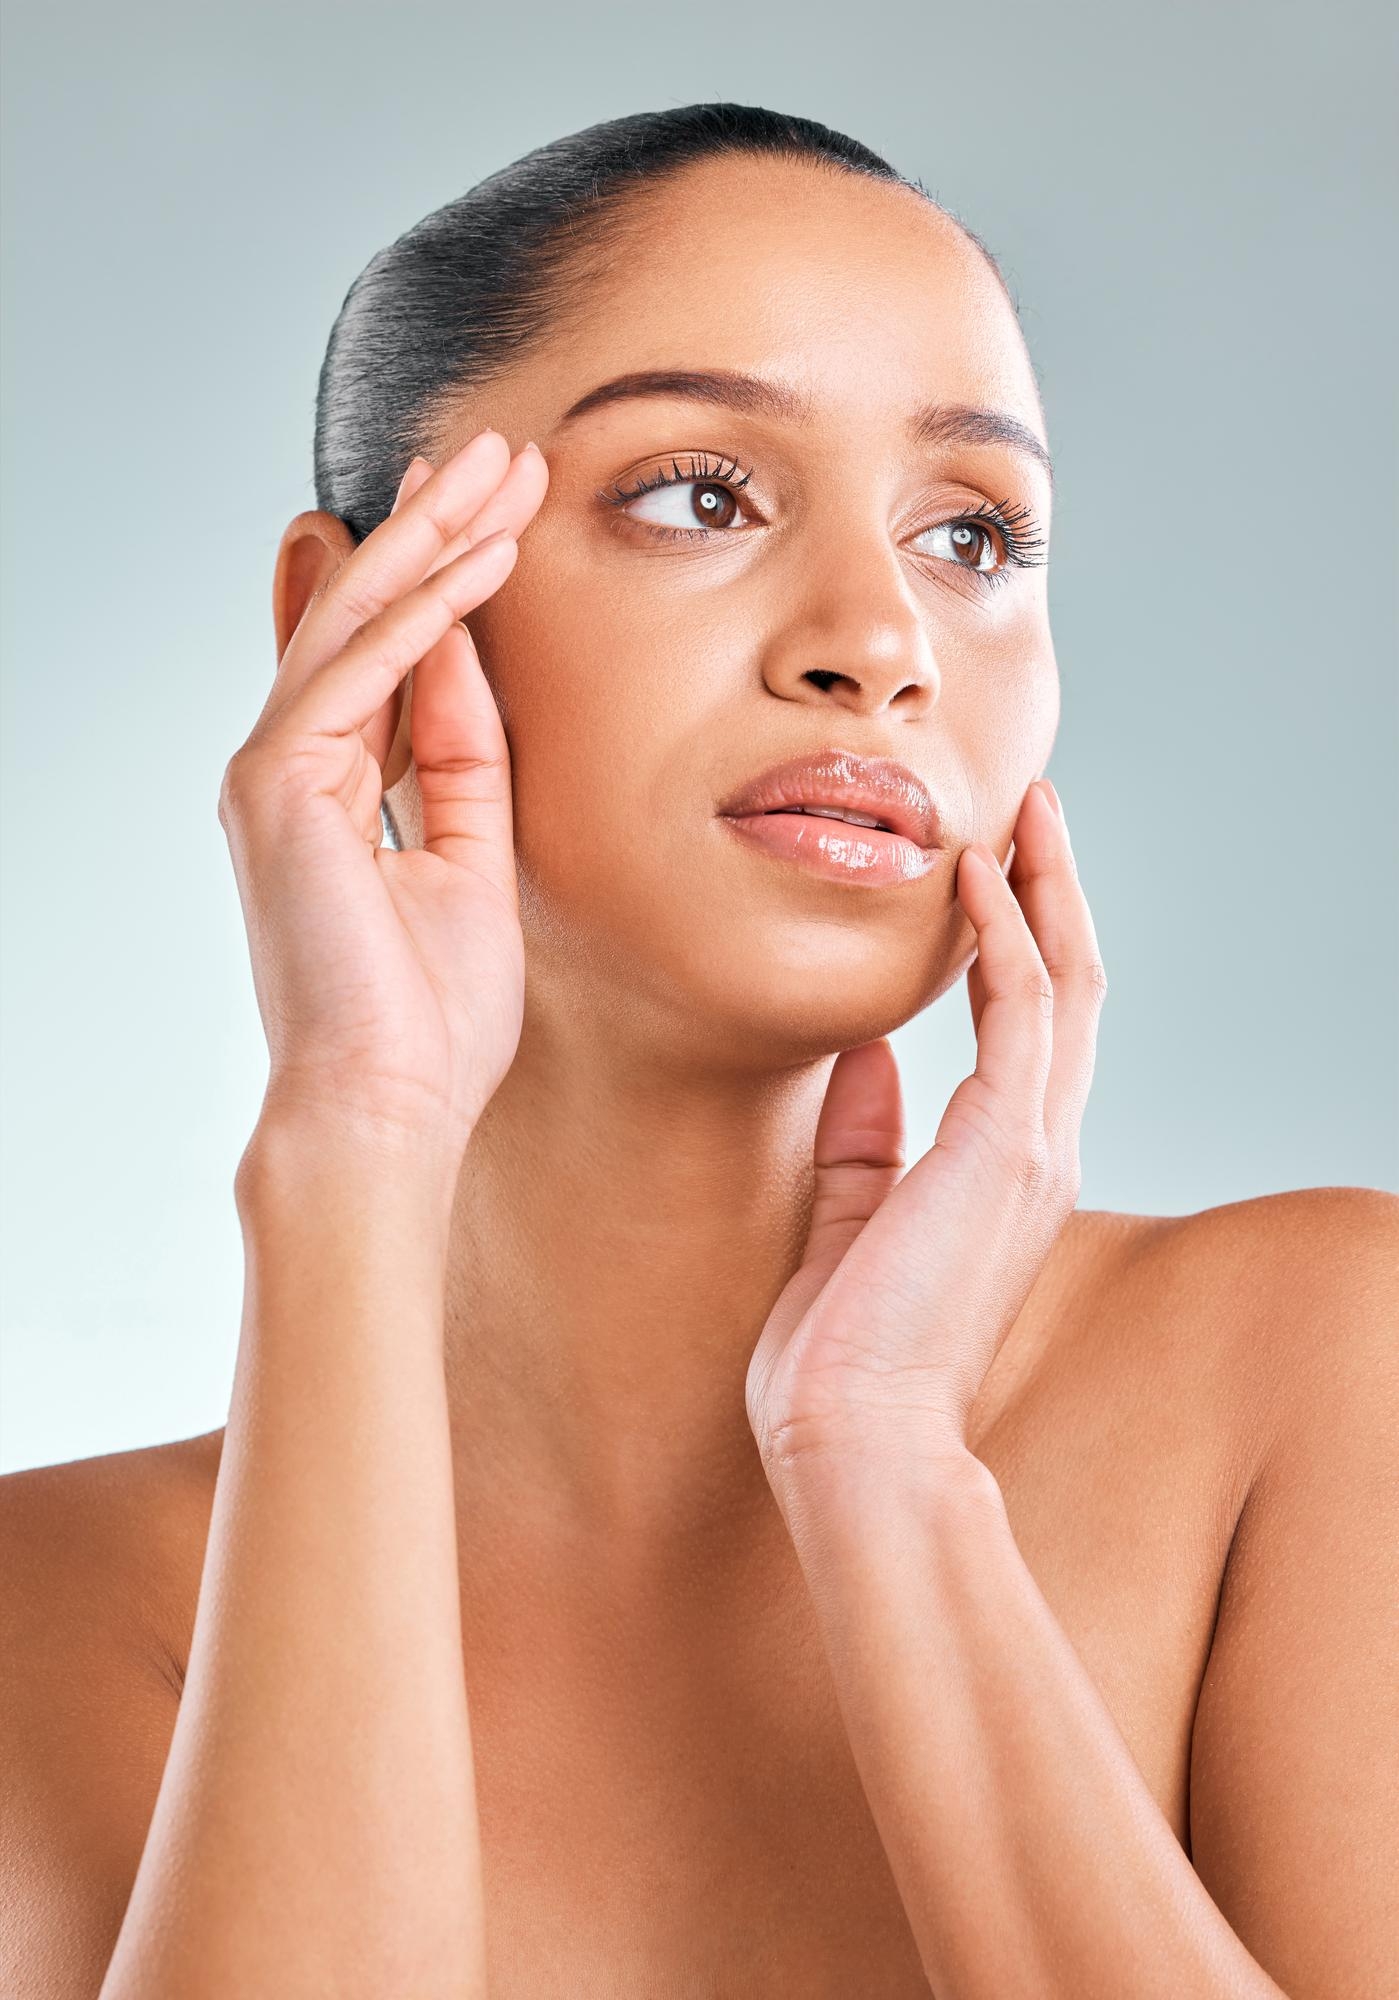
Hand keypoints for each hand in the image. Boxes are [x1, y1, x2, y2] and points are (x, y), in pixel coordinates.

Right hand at [218, 428, 548, 1160]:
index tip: (506, 508)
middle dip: (436, 524)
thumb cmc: (430, 1014)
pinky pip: (362, 669)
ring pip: (357, 619)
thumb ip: (462, 760)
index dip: (442, 573)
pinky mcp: (279, 782)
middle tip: (503, 448)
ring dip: (433, 535)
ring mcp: (275, 770)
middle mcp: (292, 766)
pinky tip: (483, 553)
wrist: (386, 1104)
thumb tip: (472, 660)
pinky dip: (426, 608)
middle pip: (366, 614)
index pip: (386, 653)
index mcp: (333, 790)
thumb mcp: (470, 859)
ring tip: (500, 464)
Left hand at [745, 779, 1105, 1479]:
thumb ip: (864, 1137)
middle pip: (1071, 986)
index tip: (988, 869)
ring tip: (1021, 814)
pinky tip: (973, 880)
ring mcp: (1033, 1146)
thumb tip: (862, 1057)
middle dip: (1051, 891)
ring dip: (1042, 890)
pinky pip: (1024, 1013)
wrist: (850, 1437)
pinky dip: (1003, 937)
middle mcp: (1038, 1147)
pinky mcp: (1005, 1146)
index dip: (1018, 939)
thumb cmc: (842, 1352)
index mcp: (1004, 1166)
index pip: (1031, 1026)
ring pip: (1066, 983)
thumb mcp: (847, 1218)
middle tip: (1030, 811)